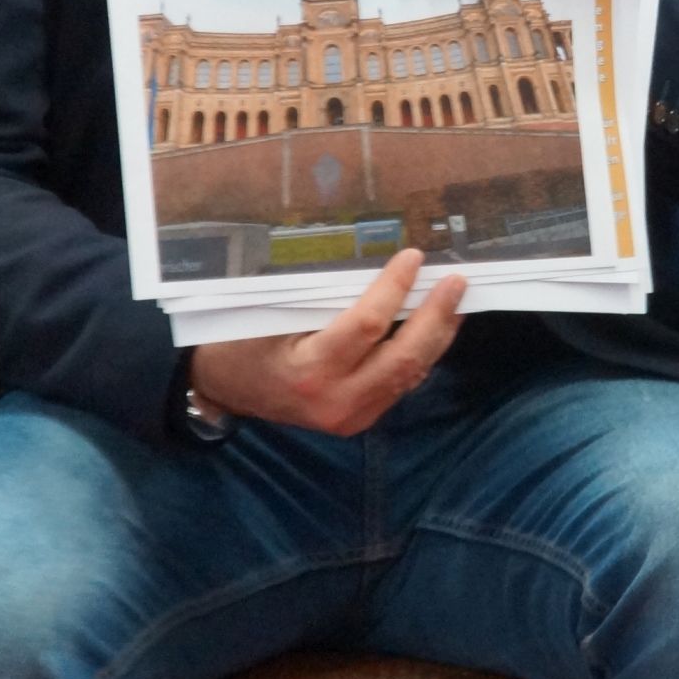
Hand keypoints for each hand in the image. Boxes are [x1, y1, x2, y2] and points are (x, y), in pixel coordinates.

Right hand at [189, 248, 464, 436]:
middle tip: (457, 282)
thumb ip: (323, 299)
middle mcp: (337, 400)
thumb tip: (379, 270)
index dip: (395, 288)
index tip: (413, 257)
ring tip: (456, 302)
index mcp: (310, 370)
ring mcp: (351, 417)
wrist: (222, 391)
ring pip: (410, 375)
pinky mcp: (359, 421)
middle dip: (436, 317)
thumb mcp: (271, 314)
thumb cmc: (240, 342)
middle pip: (404, 357)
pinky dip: (421, 355)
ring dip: (437, 336)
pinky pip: (400, 386)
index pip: (368, 325)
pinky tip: (434, 330)